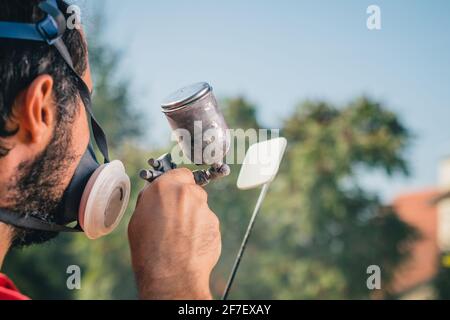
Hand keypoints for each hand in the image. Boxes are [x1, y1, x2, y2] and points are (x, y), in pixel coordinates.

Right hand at [128, 168, 221, 299]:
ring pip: (200, 206)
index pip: (179, 173)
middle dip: (186, 200)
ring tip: (182, 236)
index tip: (175, 192)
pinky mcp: (214, 223)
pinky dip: (202, 230)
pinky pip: (207, 222)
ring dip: (194, 215)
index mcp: (164, 188)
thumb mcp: (137, 220)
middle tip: (176, 218)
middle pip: (191, 189)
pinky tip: (191, 244)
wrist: (171, 276)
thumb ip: (150, 201)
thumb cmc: (149, 251)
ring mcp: (203, 208)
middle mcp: (186, 193)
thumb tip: (155, 195)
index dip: (177, 183)